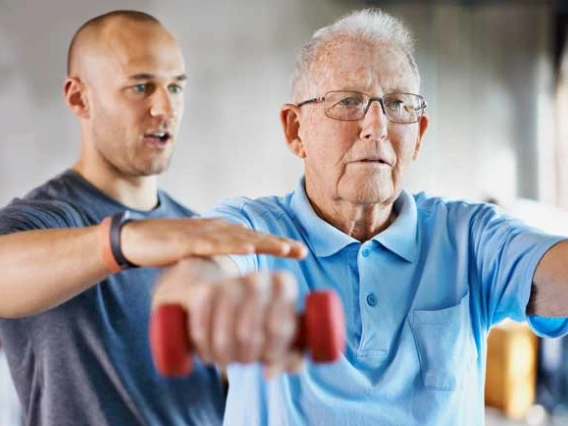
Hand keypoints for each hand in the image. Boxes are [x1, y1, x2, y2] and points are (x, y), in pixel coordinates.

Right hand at [120, 218, 306, 267]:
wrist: (133, 240)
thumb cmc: (164, 249)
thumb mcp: (195, 254)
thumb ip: (214, 258)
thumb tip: (230, 276)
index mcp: (218, 232)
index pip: (252, 237)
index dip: (275, 244)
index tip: (299, 252)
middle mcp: (215, 228)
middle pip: (252, 235)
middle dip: (278, 243)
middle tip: (302, 251)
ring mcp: (201, 233)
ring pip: (239, 237)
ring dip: (264, 242)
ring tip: (286, 249)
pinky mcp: (186, 240)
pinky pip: (213, 244)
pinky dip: (232, 245)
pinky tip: (249, 248)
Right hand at [157, 269, 302, 377]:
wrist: (224, 305)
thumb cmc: (261, 326)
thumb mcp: (281, 341)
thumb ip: (290, 358)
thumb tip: (271, 372)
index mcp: (283, 284)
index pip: (283, 318)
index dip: (276, 343)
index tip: (268, 358)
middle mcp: (257, 278)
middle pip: (253, 323)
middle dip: (249, 351)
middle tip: (246, 361)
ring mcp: (229, 281)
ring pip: (226, 324)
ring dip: (224, 352)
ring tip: (226, 361)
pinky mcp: (202, 290)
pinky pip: (201, 322)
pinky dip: (204, 344)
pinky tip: (208, 355)